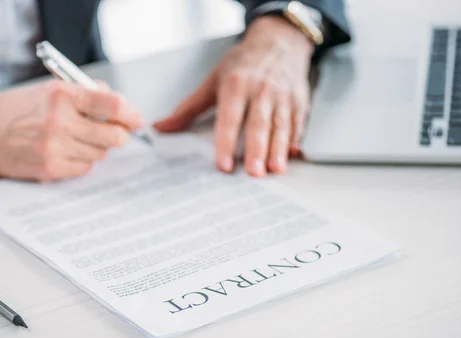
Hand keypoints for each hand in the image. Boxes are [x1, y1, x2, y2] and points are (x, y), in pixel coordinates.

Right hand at [0, 80, 143, 180]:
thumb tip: (118, 104)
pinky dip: (81, 161)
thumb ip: (85, 94)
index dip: (130, 114)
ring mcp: (55, 147)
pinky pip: (85, 168)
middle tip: (113, 132)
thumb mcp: (49, 89)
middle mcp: (59, 121)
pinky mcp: (51, 168)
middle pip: (114, 136)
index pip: (112, 105)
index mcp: (62, 95)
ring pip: (101, 154)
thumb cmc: (16, 110)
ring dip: (96, 148)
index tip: (136, 119)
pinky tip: (64, 152)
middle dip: (119, 135)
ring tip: (75, 139)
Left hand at [154, 16, 313, 176]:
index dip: (225, 142)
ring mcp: (282, 97)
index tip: (223, 164)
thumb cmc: (243, 64)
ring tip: (275, 170)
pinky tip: (292, 156)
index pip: (230, 118)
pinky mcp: (299, 103)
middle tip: (253, 173)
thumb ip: (188, 108)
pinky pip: (297, 124)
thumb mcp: (213, 80)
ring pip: (280, 126)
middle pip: (258, 124)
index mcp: (236, 85)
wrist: (278, 42)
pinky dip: (295, 141)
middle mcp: (261, 91)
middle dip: (257, 150)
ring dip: (278, 150)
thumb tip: (161, 127)